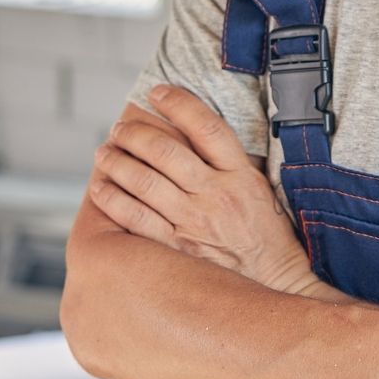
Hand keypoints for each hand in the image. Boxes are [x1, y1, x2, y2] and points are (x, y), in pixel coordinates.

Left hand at [88, 84, 315, 296]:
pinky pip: (135, 219)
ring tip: (104, 153)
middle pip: (165, 151)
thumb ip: (231, 163)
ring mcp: (195, 223)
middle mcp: (216, 194)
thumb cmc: (268, 237)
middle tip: (119, 129)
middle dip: (134, 133)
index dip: (178, 103)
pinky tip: (102, 188)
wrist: (277, 285)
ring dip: (117, 162)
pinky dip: (113, 199)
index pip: (205, 126)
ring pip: (144, 181)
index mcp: (240, 174)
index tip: (157, 93)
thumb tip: (195, 134)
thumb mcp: (260, 190)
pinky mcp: (177, 250)